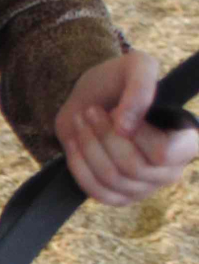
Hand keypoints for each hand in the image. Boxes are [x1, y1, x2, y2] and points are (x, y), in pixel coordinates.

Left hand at [54, 50, 198, 205]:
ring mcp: (145, 187)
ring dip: (89, 146)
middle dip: (104, 135)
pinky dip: (80, 167)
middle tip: (91, 111)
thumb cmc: (119, 81)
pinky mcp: (120, 196)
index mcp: (187, 140)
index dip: (138, 136)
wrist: (90, 99)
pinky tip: (75, 143)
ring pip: (112, 179)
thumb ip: (140, 88)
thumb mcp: (136, 66)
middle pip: (133, 167)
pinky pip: (98, 192)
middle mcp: (171, 169)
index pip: (166, 153)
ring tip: (81, 120)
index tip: (117, 112)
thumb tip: (126, 128)